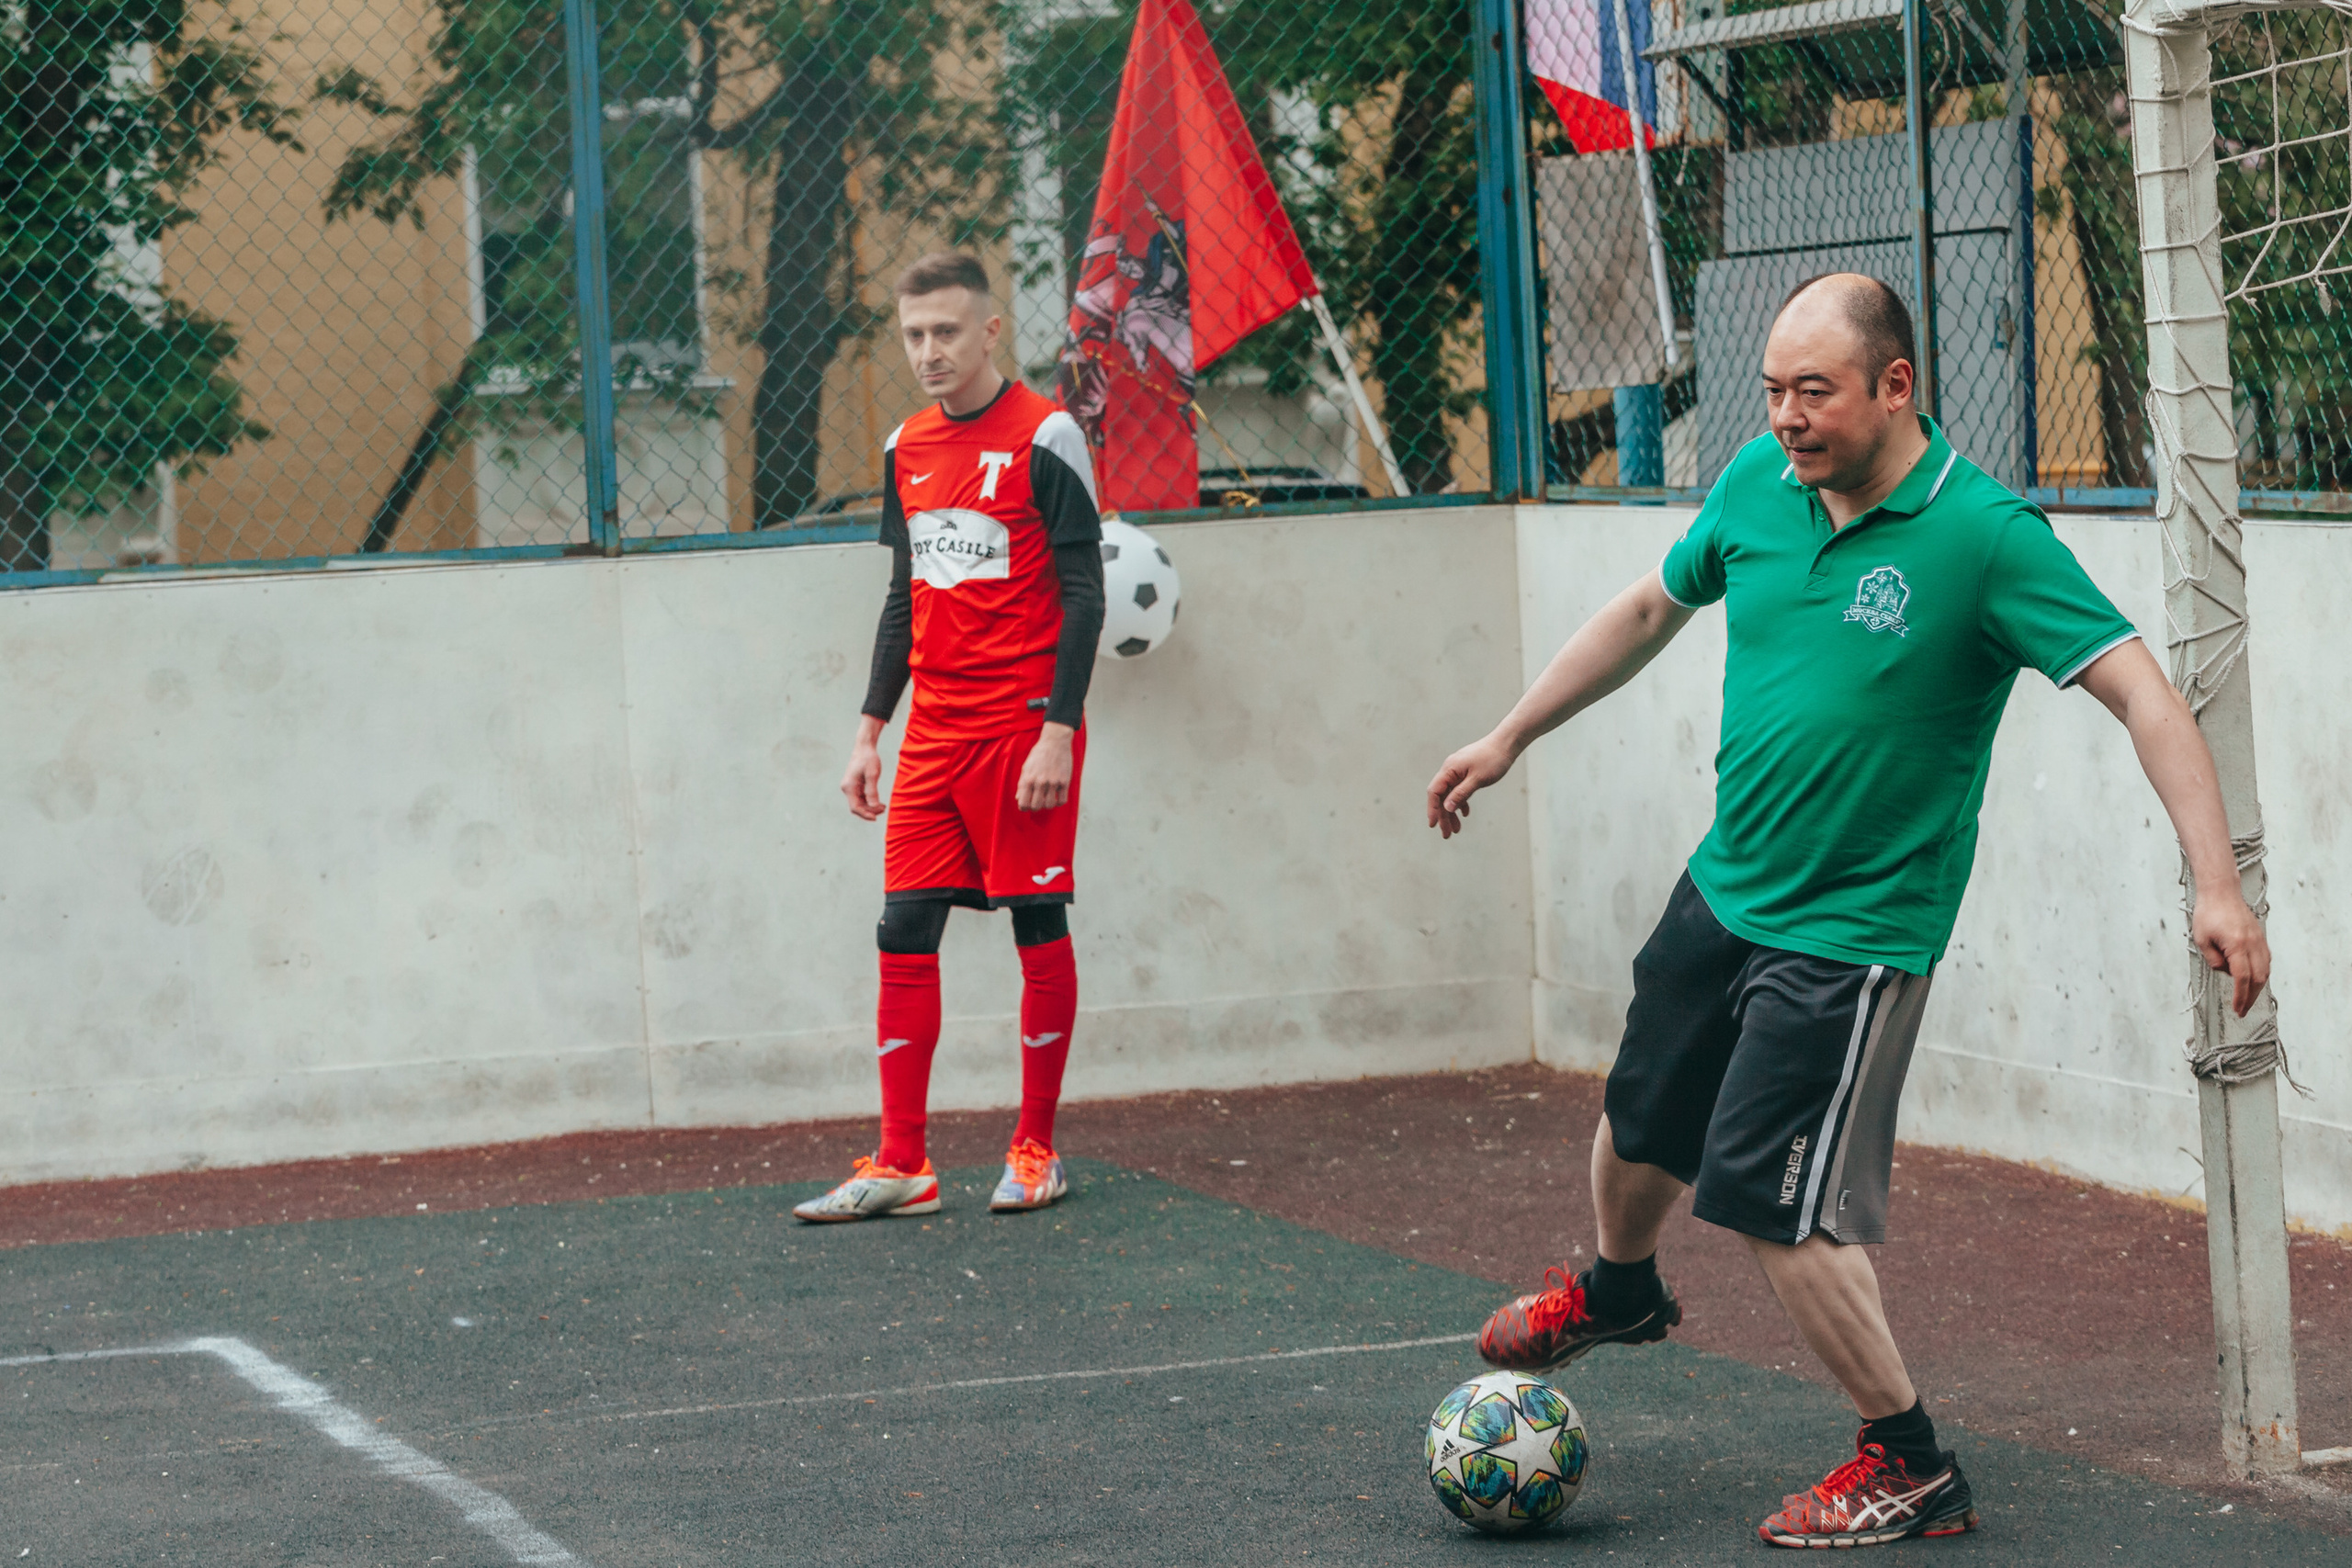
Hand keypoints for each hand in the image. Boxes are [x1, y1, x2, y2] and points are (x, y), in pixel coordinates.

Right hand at [841, 718, 885, 820]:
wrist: (864, 747)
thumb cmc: (869, 759)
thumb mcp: (872, 775)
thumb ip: (872, 791)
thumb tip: (874, 806)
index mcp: (849, 787)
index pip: (855, 807)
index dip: (865, 814)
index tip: (875, 818)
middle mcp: (847, 788)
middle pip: (856, 807)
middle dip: (869, 811)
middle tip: (884, 809)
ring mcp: (850, 787)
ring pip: (859, 803)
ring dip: (870, 807)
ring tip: (883, 806)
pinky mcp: (855, 785)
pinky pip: (861, 798)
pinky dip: (869, 802)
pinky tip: (879, 802)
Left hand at [1016, 723, 1075, 812]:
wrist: (1055, 742)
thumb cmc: (1039, 753)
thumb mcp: (1026, 767)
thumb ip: (1021, 784)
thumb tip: (1018, 798)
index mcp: (1028, 779)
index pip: (1023, 803)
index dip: (1024, 807)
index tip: (1027, 806)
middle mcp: (1040, 782)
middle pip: (1036, 806)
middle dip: (1036, 807)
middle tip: (1038, 802)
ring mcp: (1053, 782)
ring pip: (1049, 805)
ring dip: (1048, 804)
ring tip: (1048, 799)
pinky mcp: (1065, 781)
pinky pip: (1062, 800)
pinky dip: (1059, 802)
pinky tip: (1057, 797)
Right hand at [1426, 732, 1518, 839]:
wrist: (1506, 743)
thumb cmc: (1493, 759)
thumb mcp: (1478, 779)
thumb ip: (1461, 793)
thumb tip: (1447, 807)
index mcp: (1450, 769)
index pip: (1435, 792)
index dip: (1432, 809)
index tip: (1433, 825)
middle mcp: (1450, 770)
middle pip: (1442, 796)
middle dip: (1443, 816)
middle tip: (1447, 835)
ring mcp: (1458, 771)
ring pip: (1450, 795)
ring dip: (1452, 812)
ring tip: (1456, 829)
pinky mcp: (1466, 772)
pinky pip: (1459, 790)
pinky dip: (1461, 802)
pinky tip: (1465, 813)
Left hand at [2191, 887, 2270, 1017]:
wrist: (2221, 892)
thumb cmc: (2209, 912)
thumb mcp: (2202, 939)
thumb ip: (2213, 960)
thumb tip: (2224, 972)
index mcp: (2237, 945)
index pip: (2242, 978)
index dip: (2241, 997)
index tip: (2237, 1009)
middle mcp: (2253, 944)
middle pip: (2258, 978)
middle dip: (2251, 997)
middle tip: (2243, 1010)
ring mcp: (2259, 941)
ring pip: (2265, 971)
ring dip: (2257, 987)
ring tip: (2246, 999)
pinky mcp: (2260, 938)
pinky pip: (2265, 961)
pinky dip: (2260, 973)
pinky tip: (2251, 980)